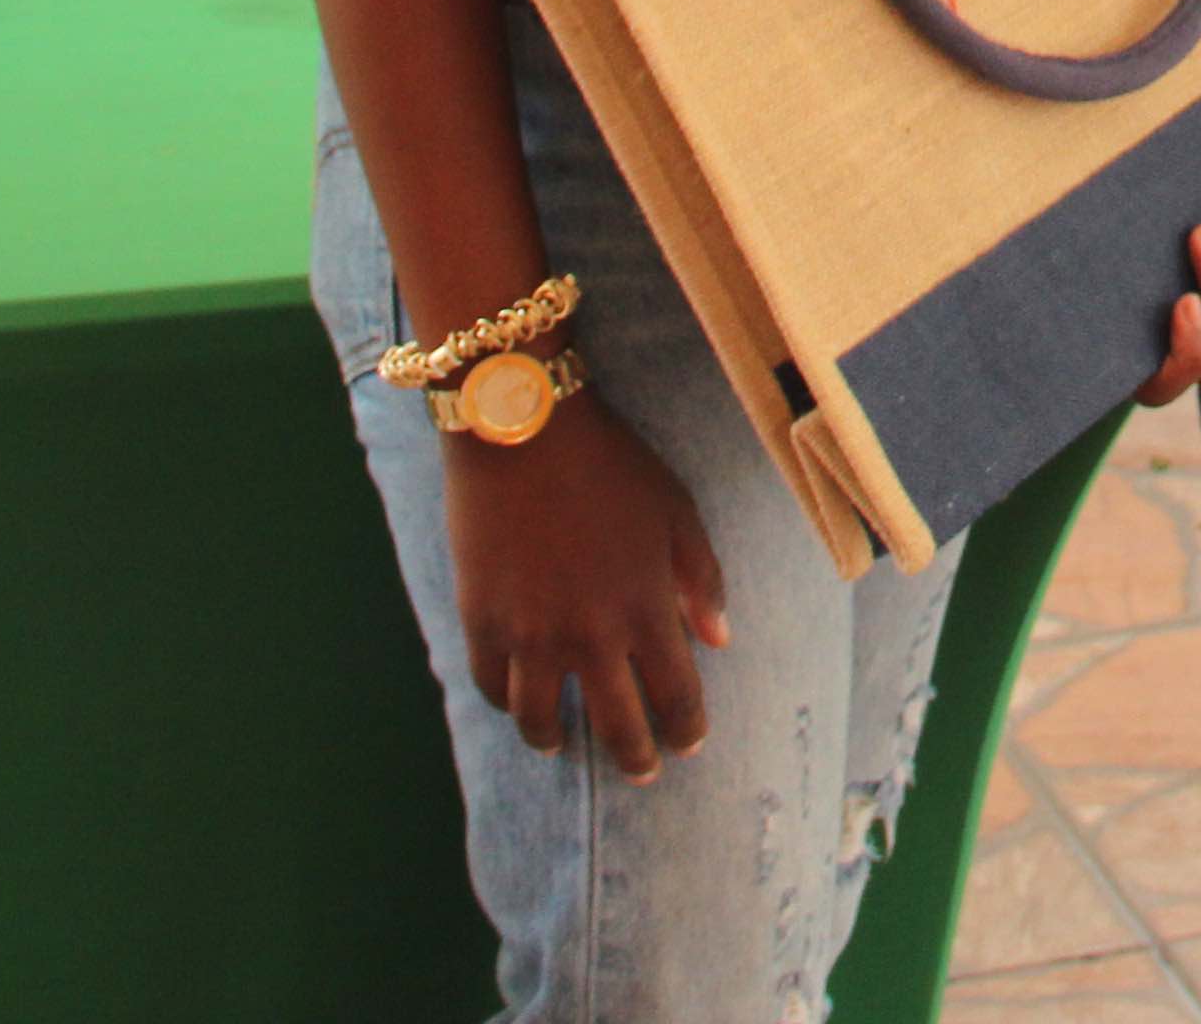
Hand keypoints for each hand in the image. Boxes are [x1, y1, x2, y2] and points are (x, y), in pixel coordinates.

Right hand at [444, 394, 730, 780]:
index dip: (686, 730)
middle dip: (635, 757)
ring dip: (559, 740)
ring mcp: (530, 634)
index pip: (676, 697)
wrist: (523, 428)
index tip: (689, 745)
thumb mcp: (676, 512)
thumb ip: (702, 580)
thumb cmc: (611, 464)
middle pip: (617, 726)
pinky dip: (507, 702)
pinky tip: (519, 701)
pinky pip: (493, 686)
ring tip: (565, 743)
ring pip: (543, 721)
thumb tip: (719, 640)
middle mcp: (589, 636)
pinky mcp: (481, 621)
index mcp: (646, 610)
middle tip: (641, 772)